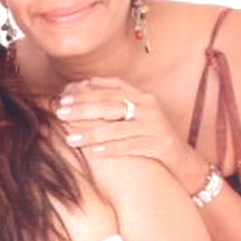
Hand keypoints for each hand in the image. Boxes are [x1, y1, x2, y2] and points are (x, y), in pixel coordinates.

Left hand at [54, 77, 204, 188]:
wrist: (180, 158)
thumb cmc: (148, 133)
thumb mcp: (134, 112)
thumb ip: (113, 98)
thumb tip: (85, 83)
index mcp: (141, 96)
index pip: (109, 91)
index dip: (85, 94)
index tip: (63, 99)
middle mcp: (149, 108)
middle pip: (111, 106)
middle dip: (82, 110)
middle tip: (60, 114)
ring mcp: (155, 126)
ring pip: (118, 129)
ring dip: (91, 133)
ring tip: (71, 138)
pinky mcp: (160, 144)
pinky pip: (131, 146)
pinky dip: (111, 148)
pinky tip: (94, 152)